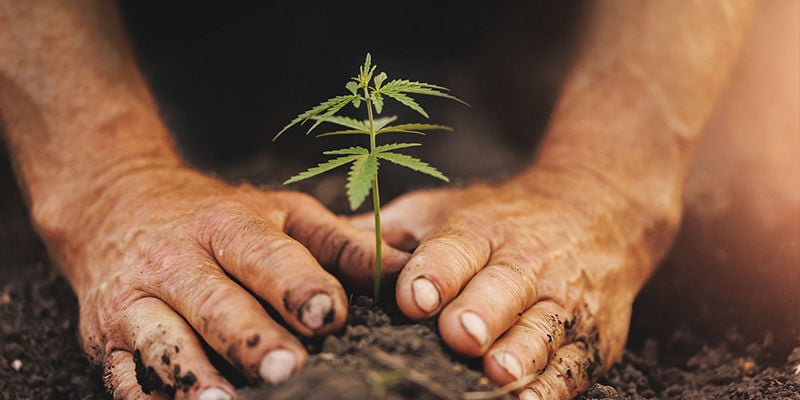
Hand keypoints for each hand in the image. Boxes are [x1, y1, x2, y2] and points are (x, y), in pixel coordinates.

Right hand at [52, 166, 408, 398]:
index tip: (327, 315)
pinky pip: (126, 376)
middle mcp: (178, 261)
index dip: (297, 285)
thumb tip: (408, 268)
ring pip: (164, 342)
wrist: (118, 203)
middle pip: (216, 304)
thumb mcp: (282, 213)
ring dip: (193, 378)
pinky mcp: (108, 337)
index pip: (265, 256)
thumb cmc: (218, 216)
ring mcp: (137, 301)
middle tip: (289, 369)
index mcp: (227, 225)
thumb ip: (341, 243)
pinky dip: (150, 399)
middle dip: (252, 339)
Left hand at [354, 168, 673, 398]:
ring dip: (522, 351)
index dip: (434, 272)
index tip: (412, 297)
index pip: (455, 248)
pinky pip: (574, 363)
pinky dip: (556, 384)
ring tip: (499, 373)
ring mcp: (562, 299)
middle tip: (460, 334)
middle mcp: (525, 262)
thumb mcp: (442, 209)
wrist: (597, 210)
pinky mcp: (592, 335)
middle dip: (481, 312)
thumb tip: (320, 249)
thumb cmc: (500, 218)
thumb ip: (388, 233)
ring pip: (542, 327)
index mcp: (481, 230)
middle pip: (502, 287)